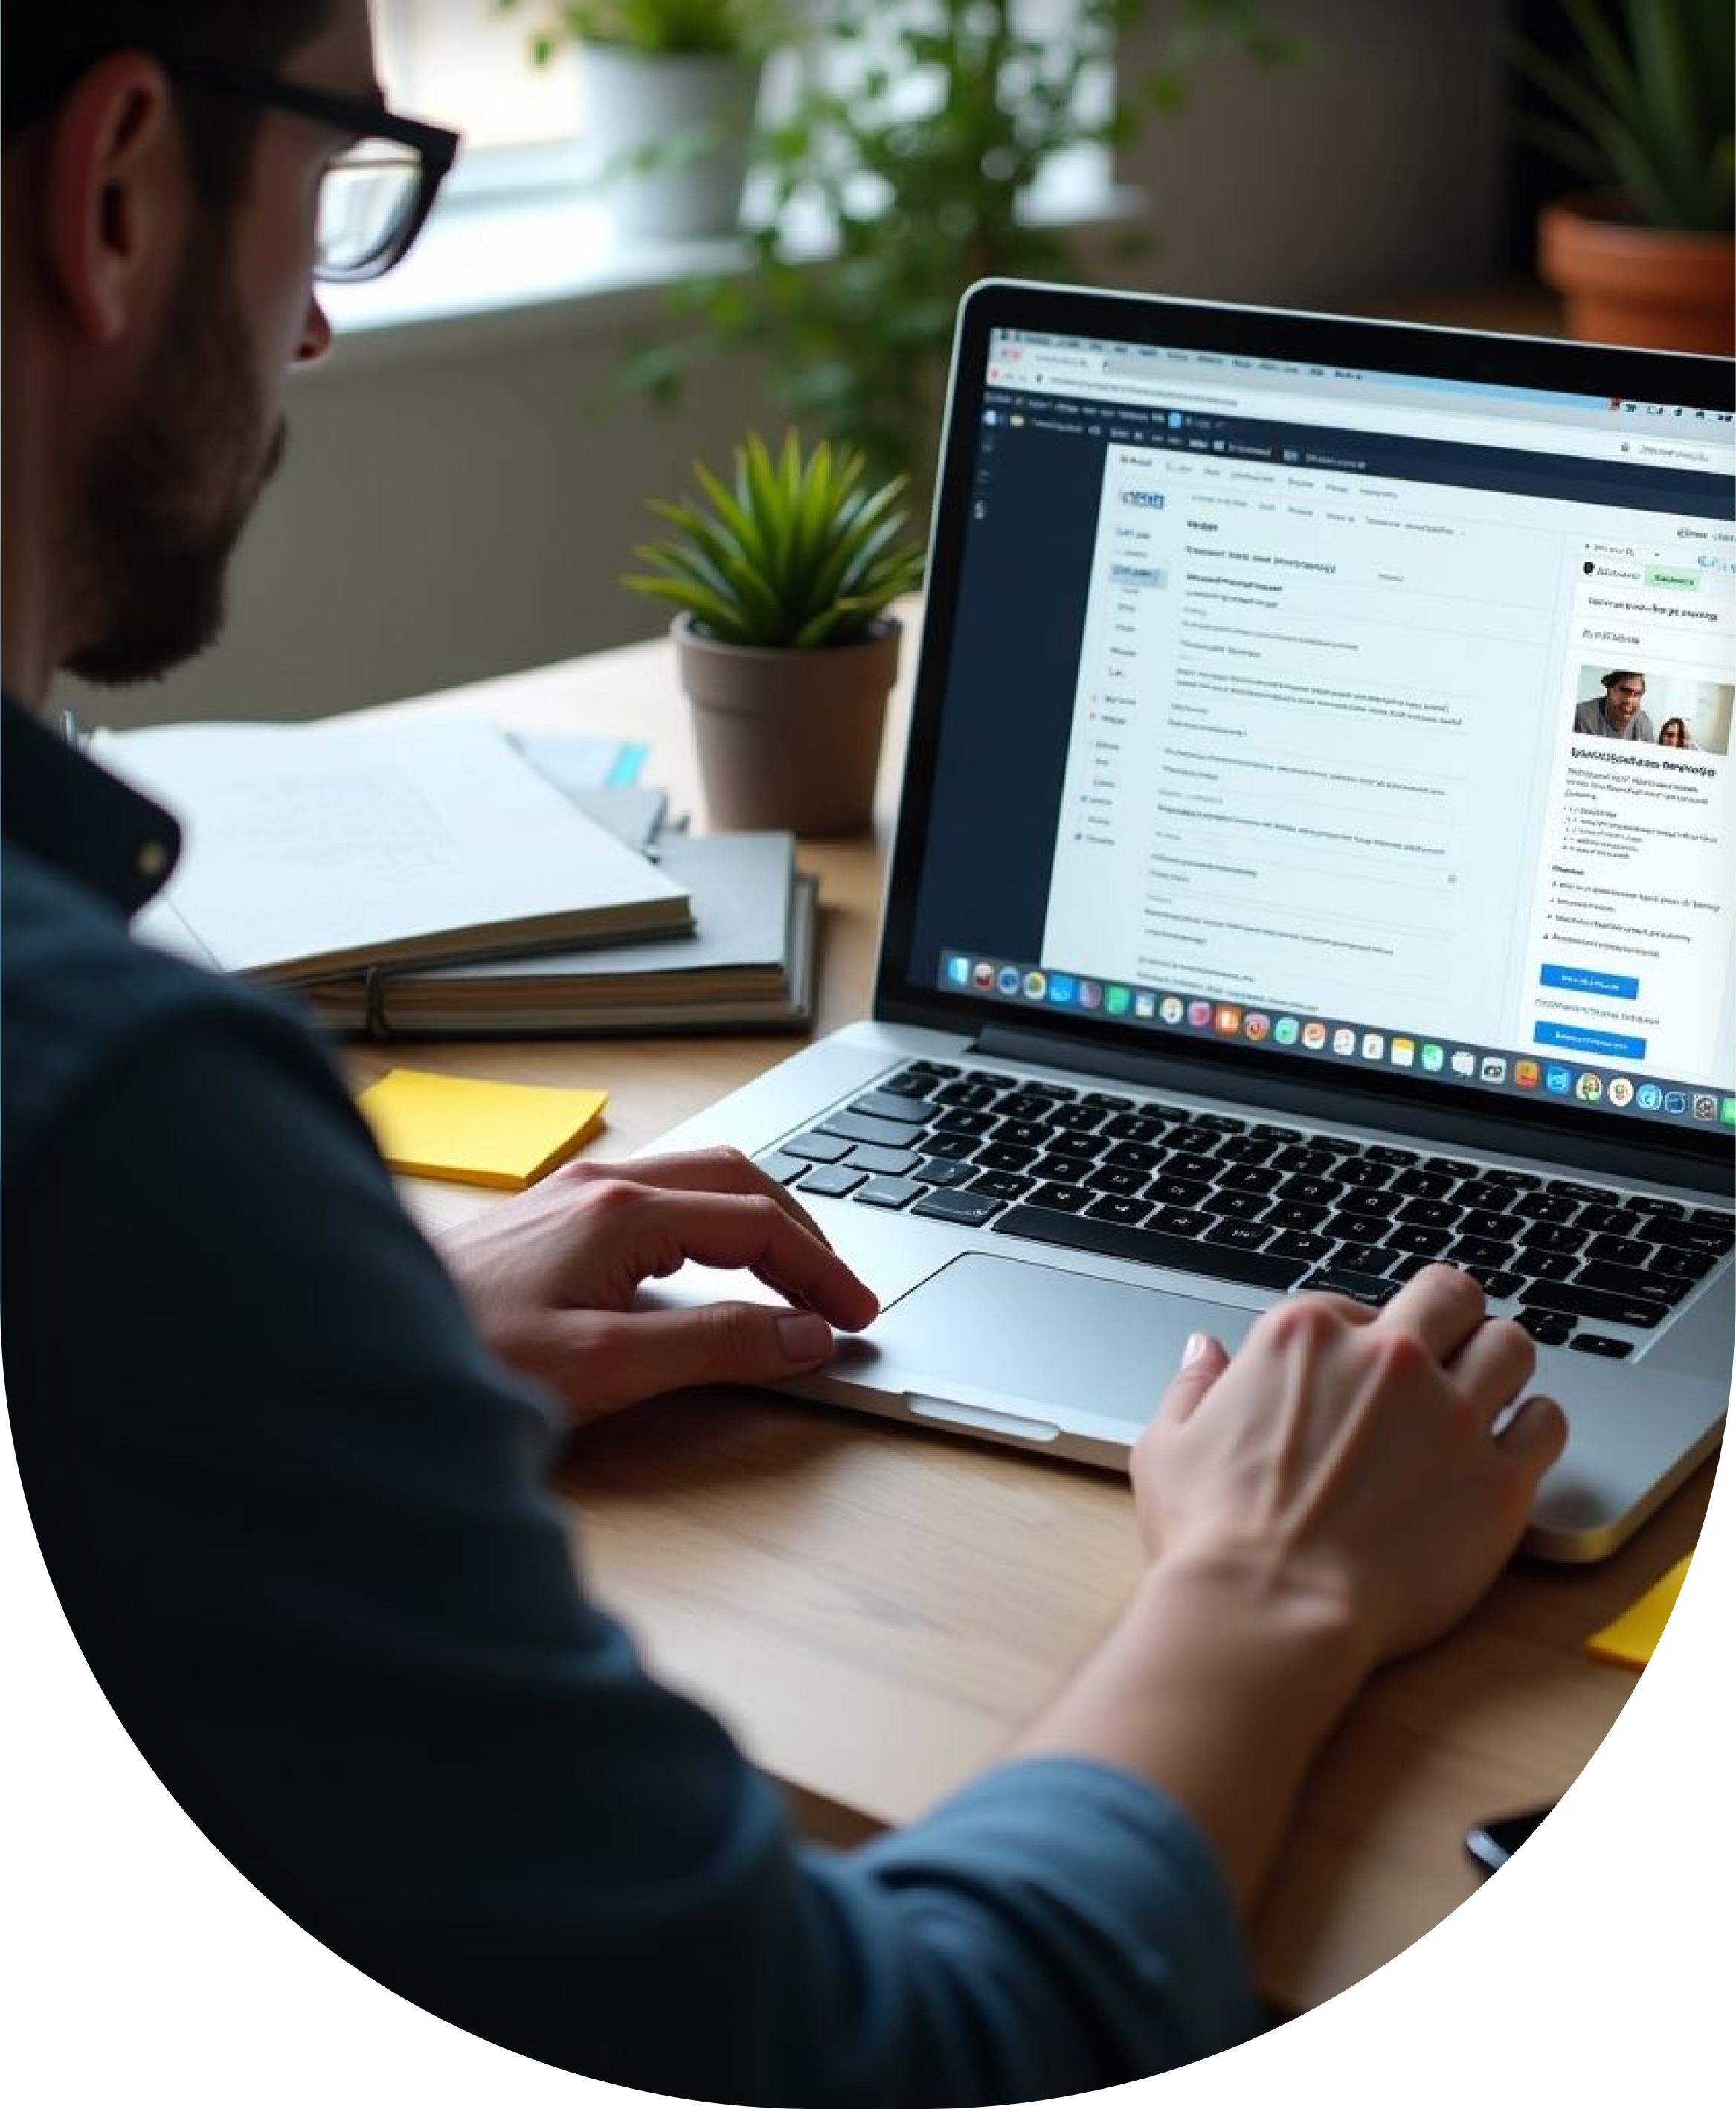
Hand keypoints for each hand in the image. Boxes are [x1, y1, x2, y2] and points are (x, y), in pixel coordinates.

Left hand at [435, 1147, 878, 1421]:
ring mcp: (571, 1196)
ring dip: (757, 1223)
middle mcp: (601, 1185)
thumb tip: (803, 1334)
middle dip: (801, 1231)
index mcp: (623, 1210)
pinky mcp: (548, 1221)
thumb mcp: (604, 1365)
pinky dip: (710, 1228)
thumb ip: (714, 1346)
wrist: (354, 1346)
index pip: (759, 1222)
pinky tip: (707, 1271)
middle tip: (839, 1292)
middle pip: (737, 1180)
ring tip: (791, 1279)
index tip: (857, 1315)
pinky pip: (657, 1201)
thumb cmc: (465, 1357)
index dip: (821, 1270)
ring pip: (697, 1182)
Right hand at [1133, 1265, 1567, 1673]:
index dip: (1357, 1337)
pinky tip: (1515, 1443)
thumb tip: (1204, 1351)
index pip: (1354, 1304)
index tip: (1356, 1373)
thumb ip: (1192, 1387)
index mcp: (1305, 1337)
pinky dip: (1536, 1426)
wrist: (1270, 1610)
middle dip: (1449, 1315)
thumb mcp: (1168, 1445)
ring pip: (1510, 1345)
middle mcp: (1386, 1357)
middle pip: (1450, 1296)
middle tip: (1445, 1348)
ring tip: (1487, 1392)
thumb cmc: (1213, 1536)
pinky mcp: (1497, 1478)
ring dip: (1499, 1361)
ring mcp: (1449, 1414)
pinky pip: (1547, 1424)